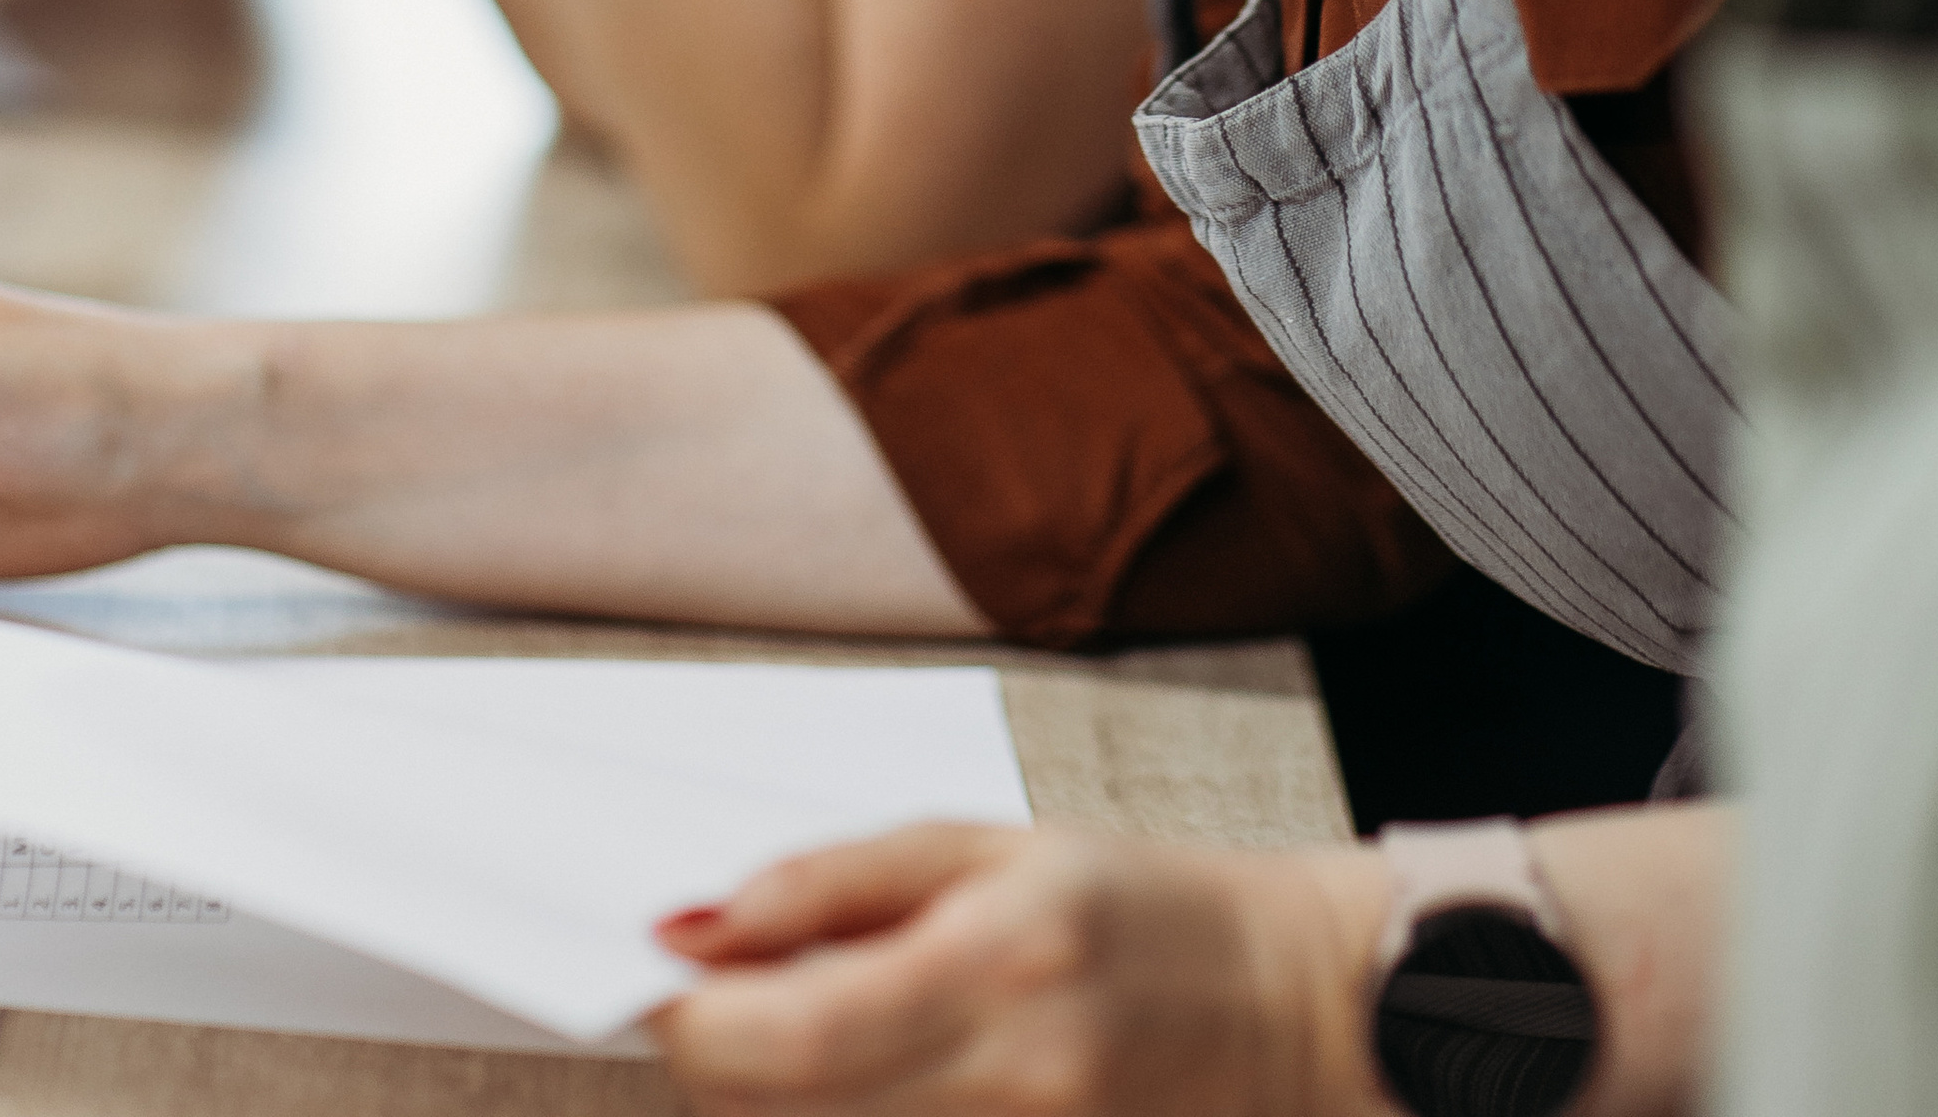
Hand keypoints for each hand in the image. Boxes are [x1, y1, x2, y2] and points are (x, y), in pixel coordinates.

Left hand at [652, 823, 1398, 1116]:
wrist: (1286, 1006)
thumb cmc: (1137, 905)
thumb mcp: (993, 846)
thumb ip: (840, 883)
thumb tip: (695, 924)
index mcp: (999, 962)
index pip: (792, 1036)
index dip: (693, 1021)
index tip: (651, 977)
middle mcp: (1012, 1079)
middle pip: (787, 1114)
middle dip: (717, 1060)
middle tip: (720, 996)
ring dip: (773, 1102)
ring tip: (804, 1030)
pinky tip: (865, 1082)